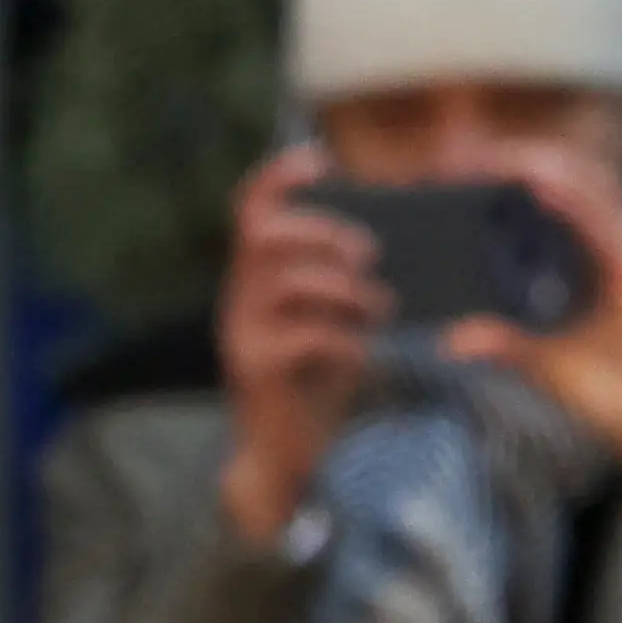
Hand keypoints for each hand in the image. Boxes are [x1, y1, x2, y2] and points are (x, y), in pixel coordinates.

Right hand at [215, 144, 393, 545]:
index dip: (280, 176)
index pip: (249, 210)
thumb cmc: (311, 388)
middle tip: (369, 256)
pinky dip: (344, 338)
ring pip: (287, 282)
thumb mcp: (329, 324)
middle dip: (323, 234)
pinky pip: (305, 335)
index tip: (323, 161)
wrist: (281, 462)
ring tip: (378, 310)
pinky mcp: (257, 371)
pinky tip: (361, 353)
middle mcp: (237, 301)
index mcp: (253, 282)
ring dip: (345, 290)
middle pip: (265, 235)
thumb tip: (383, 248)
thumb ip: (340, 285)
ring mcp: (242, 335)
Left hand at [437, 139, 621, 501]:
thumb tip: (448, 340)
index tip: (463, 169)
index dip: (512, 178)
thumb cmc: (610, 397)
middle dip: (520, 161)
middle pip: (567, 184)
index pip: (549, 204)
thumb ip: (504, 345)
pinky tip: (539, 187)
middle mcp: (609, 251)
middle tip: (468, 154)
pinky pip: (605, 227)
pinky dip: (572, 203)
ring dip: (543, 167)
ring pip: (588, 191)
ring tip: (497, 157)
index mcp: (587, 263)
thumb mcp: (544, 365)